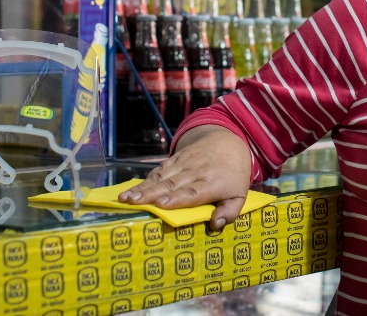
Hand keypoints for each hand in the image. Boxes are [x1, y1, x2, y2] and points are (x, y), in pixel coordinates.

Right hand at [118, 125, 252, 231]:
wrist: (228, 142)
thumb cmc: (233, 175)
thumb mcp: (240, 195)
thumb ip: (230, 212)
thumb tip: (215, 225)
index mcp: (213, 183)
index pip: (193, 192)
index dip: (176, 198)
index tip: (161, 205)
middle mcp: (196, 171)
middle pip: (172, 184)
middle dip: (151, 194)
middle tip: (133, 203)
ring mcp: (185, 163)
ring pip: (162, 176)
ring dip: (143, 187)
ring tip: (125, 197)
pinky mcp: (176, 158)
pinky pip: (160, 169)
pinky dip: (146, 179)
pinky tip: (133, 188)